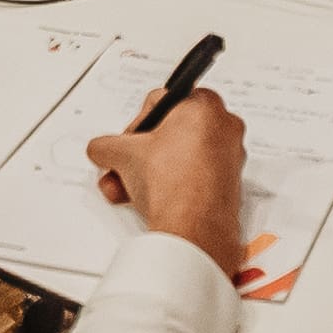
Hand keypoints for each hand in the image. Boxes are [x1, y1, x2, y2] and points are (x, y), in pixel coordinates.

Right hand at [86, 87, 249, 278]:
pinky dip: (171, 185)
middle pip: (170, 132)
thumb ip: (107, 144)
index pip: (161, 101)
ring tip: (128, 188)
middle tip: (127, 164)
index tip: (129, 140)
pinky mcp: (229, 185)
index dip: (138, 123)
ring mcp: (230, 158)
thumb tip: (102, 149)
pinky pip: (193, 176)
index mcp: (205, 105)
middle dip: (142, 152)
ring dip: (150, 172)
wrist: (193, 231)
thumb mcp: (122, 154)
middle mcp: (224, 128)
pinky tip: (148, 200)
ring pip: (179, 157)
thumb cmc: (173, 184)